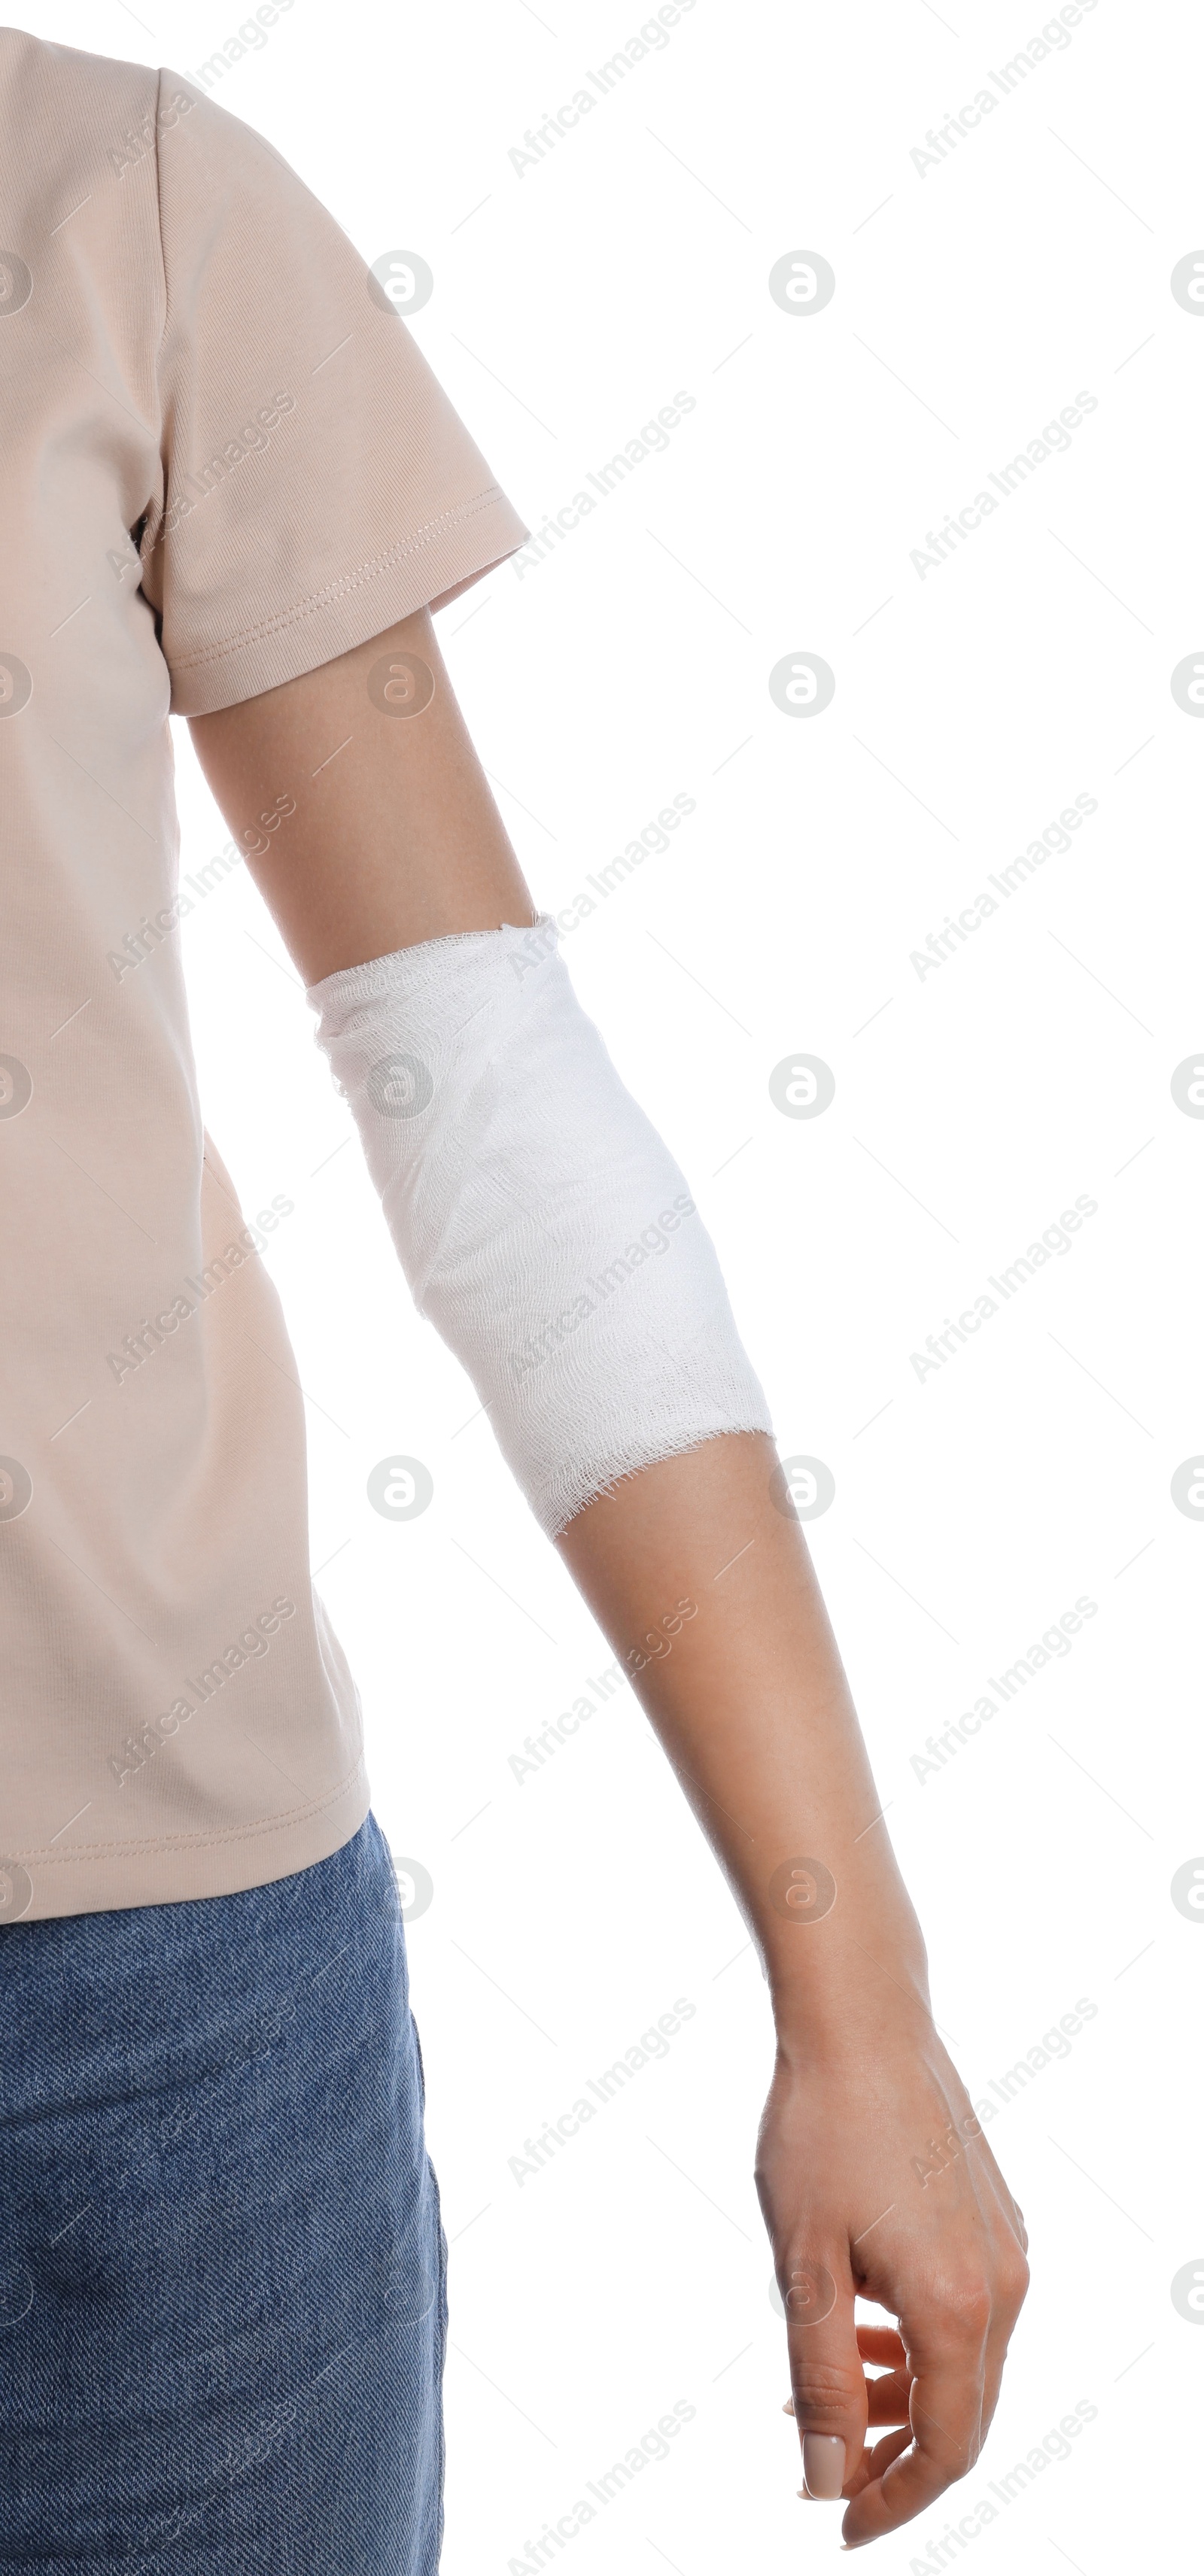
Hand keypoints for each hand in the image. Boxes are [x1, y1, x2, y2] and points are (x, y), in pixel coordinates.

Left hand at [755, 2015, 1028, 2547]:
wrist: (861, 2016)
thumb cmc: (822, 2129)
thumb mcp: (804, 2267)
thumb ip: (821, 2380)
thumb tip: (826, 2480)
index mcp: (959, 2306)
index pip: (943, 2450)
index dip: (891, 2501)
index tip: (836, 2526)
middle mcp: (1002, 2284)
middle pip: (962, 2415)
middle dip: (892, 2456)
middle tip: (820, 2467)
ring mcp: (1006, 2246)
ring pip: (965, 2362)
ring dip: (901, 2395)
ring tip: (825, 2387)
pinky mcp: (993, 2214)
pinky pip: (967, 2310)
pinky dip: (918, 2340)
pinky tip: (861, 2319)